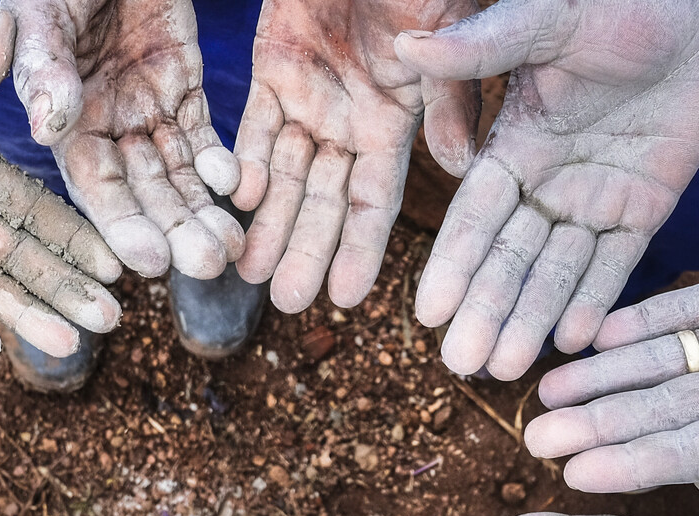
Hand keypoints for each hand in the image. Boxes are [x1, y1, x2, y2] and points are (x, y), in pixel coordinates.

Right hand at [3, 0, 244, 278]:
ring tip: (231, 247)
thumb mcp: (41, 15)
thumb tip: (49, 128)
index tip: (151, 261)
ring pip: (179, 175)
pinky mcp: (183, 89)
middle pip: (144, 192)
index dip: (122, 224)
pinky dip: (220, 162)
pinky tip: (236, 185)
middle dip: (175, 230)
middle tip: (209, 264)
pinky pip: (204, 136)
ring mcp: (148, 110)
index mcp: (63, 121)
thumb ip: (44, 69)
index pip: (95, 186)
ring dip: (203, 211)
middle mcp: (106, 127)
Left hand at [230, 0, 479, 311]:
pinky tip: (236, 201)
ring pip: (286, 174)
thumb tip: (462, 166)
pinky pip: (254, 128)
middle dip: (306, 249)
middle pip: (327, 199)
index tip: (349, 300)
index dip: (364, 247)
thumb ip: (448, 93)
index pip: (380, 197)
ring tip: (244, 272)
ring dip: (268, 223)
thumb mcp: (444, 25)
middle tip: (285, 304)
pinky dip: (244, 163)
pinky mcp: (272, 67)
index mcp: (398, 114)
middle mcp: (353, 115)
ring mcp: (310, 93)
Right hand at [397, 0, 698, 378]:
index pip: (476, 214)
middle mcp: (549, 180)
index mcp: (515, 141)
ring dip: (532, 318)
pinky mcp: (648, 206)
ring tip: (508, 368)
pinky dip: (598, 299)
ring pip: (558, 270)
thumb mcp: (550, 19)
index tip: (427, 311)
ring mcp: (597, 198)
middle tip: (462, 363)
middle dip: (487, 309)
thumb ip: (486, 45)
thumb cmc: (620, 2)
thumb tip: (407, 47)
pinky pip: (618, 263)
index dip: (453, 263)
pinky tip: (574, 339)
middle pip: (511, 257)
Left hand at [525, 231, 698, 504]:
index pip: (697, 456)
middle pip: (662, 413)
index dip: (637, 463)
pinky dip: (643, 314)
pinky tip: (594, 327)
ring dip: (605, 374)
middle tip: (534, 440)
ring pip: (661, 360)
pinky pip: (688, 303)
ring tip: (547, 388)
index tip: (579, 475)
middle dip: (600, 425)